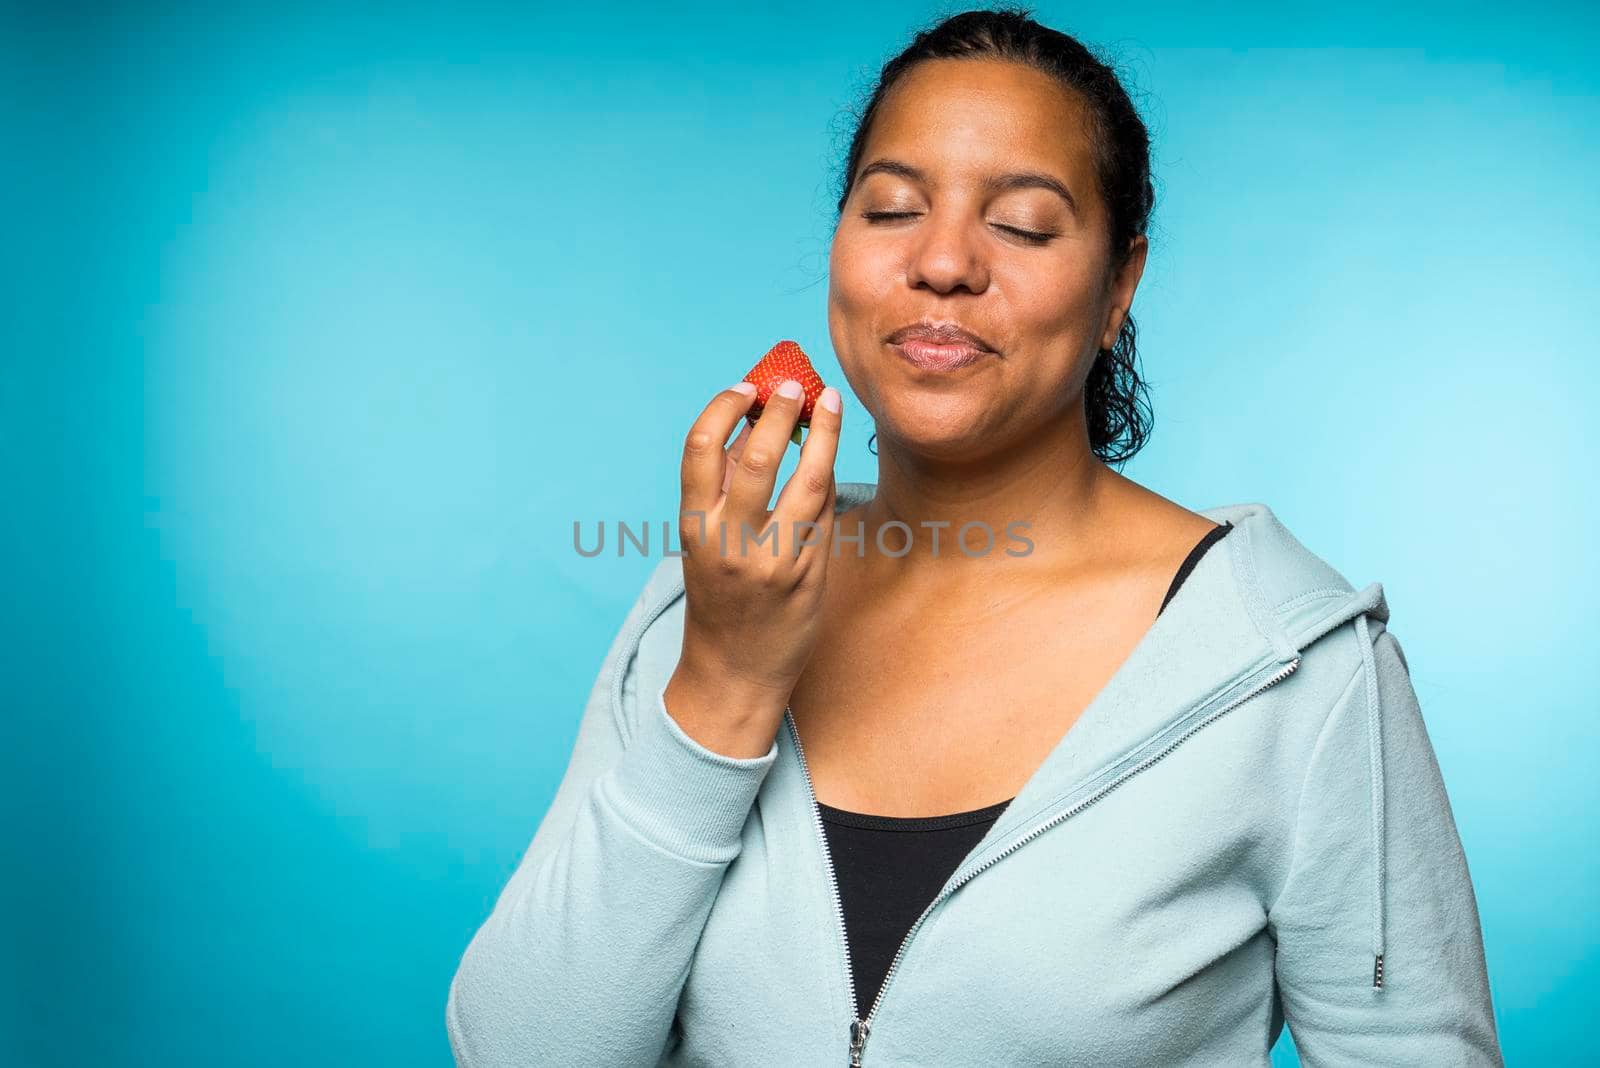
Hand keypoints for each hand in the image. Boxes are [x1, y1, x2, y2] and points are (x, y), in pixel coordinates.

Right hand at [663, 378, 843, 757]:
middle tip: (795, 384)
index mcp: (694, 527)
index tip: (746, 387)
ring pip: (806, 481)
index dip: (723, 408)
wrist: (732, 673)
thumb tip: (748, 423)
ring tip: (828, 402)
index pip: (699, 449)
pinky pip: (825, 515)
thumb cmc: (719, 598)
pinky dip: (829, 480)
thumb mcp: (704, 542)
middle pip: (756, 456)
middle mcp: (729, 542)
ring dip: (821, 433)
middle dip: (779, 410)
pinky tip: (831, 459)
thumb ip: (721, 488)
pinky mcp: (807, 576)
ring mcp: (771, 561)